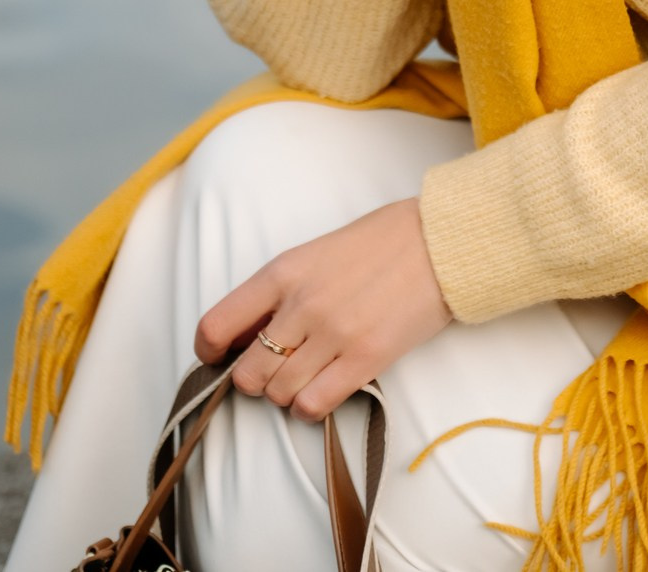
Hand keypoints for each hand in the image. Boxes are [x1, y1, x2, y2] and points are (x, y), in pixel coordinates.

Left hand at [194, 198, 451, 420]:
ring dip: (286, 394)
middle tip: (274, 370)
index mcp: (283, 272)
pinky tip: (323, 390)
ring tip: (306, 376)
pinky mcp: (365, 359)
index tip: (219, 358)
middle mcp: (301, 304)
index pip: (217, 324)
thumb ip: (283, 289)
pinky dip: (310, 407)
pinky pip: (313, 405)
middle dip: (255, 380)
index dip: (209, 352)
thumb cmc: (381, 241)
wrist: (439, 241)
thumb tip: (253, 332)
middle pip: (247, 373)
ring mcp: (333, 334)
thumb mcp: (318, 252)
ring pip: (278, 393)